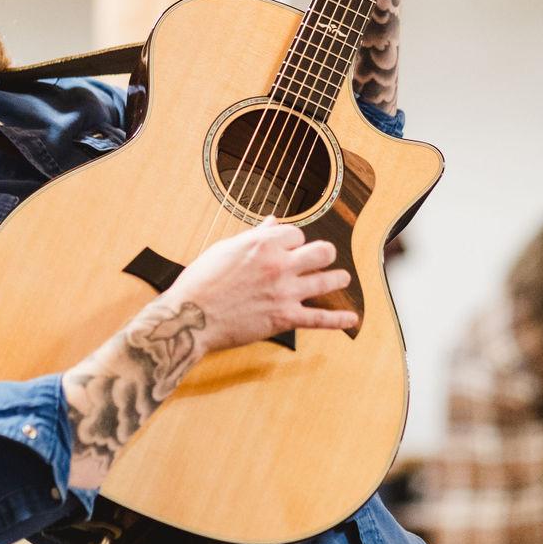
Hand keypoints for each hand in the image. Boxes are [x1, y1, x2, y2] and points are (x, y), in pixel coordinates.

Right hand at [170, 218, 355, 354]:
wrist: (191, 316)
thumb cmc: (202, 281)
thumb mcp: (226, 249)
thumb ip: (254, 236)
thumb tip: (271, 223)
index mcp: (264, 244)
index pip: (297, 234)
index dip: (295, 240)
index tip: (291, 246)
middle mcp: (279, 264)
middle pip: (321, 251)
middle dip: (325, 253)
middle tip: (325, 257)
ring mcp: (285, 292)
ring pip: (327, 280)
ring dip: (338, 278)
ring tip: (342, 278)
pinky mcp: (285, 318)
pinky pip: (319, 319)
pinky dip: (338, 320)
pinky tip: (351, 319)